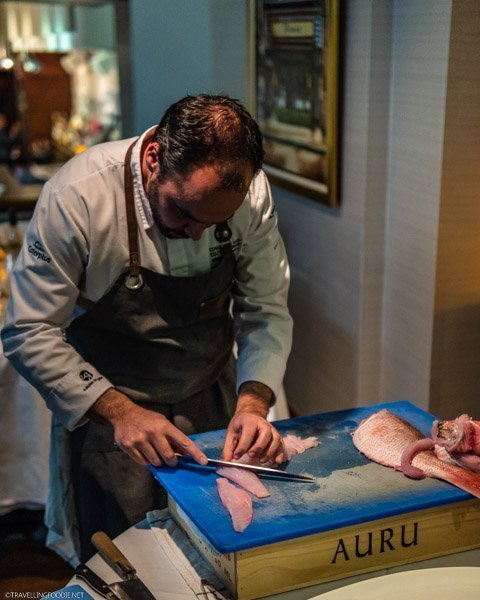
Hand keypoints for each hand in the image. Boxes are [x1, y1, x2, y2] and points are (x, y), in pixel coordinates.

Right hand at [87, 388, 207, 466]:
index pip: (183, 441)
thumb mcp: (162, 423)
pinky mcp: (129, 446)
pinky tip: (145, 452)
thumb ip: (173, 437)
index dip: (194, 453)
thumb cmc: (147, 419)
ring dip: (158, 462)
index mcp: (164, 426)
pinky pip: (143, 462)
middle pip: (169, 456)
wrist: (124, 414)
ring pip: (156, 462)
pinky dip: (146, 461)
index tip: (203, 461)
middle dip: (172, 462)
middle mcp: (153, 432)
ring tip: (155, 453)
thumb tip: (185, 453)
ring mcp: (140, 440)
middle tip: (172, 461)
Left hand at [222, 381, 284, 464]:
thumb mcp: (231, 433)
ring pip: (275, 440)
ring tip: (262, 461)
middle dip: (259, 447)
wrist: (251, 415)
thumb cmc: (241, 425)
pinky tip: (276, 461)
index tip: (236, 456)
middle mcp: (263, 424)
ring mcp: (272, 429)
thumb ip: (229, 447)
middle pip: (266, 434)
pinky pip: (281, 444)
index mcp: (250, 421)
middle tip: (251, 457)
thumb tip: (226, 461)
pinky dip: (280, 453)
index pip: (248, 433)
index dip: (242, 446)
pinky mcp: (277, 436)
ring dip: (270, 452)